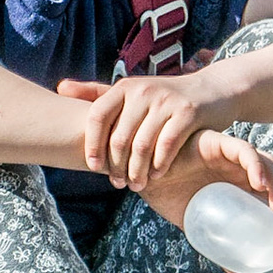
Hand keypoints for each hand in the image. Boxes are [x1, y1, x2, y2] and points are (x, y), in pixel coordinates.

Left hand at [64, 72, 232, 190]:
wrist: (213, 90)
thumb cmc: (165, 97)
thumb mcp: (133, 91)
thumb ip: (97, 93)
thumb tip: (59, 88)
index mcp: (125, 87)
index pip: (98, 116)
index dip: (92, 144)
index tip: (93, 167)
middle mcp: (144, 90)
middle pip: (119, 137)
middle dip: (116, 166)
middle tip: (117, 183)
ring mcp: (167, 100)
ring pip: (142, 145)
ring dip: (137, 171)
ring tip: (136, 184)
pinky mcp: (188, 112)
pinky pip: (167, 146)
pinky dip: (160, 165)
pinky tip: (158, 175)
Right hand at [134, 127, 272, 228]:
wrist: (140, 174)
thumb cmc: (172, 194)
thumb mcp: (198, 222)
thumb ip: (216, 239)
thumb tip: (235, 270)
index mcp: (242, 183)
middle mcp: (241, 167)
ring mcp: (232, 154)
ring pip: (265, 163)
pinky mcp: (218, 142)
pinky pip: (243, 150)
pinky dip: (255, 165)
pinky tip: (259, 183)